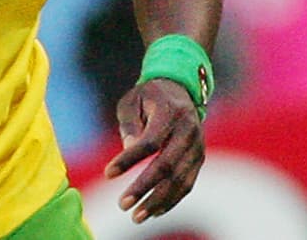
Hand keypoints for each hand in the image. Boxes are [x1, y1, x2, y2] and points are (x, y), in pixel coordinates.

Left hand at [102, 78, 204, 223]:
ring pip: (179, 180)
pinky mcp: (199, 158)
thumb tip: (128, 149)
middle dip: (144, 187)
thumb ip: (129, 124)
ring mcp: (197, 146)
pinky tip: (153, 211)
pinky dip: (171, 200)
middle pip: (167, 165)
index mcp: (170, 112)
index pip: (149, 141)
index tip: (108, 174)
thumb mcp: (132, 101)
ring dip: (158, 201)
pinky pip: (187, 184)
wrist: (180, 90)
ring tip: (136, 216)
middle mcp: (188, 130)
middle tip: (122, 205)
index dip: (129, 159)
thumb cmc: (148, 96)